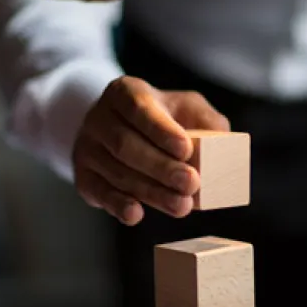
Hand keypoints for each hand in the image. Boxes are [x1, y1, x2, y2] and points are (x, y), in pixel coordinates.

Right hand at [72, 76, 230, 224]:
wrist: (119, 128)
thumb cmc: (162, 118)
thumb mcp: (186, 107)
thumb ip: (207, 121)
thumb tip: (224, 143)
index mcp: (123, 92)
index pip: (139, 109)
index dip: (161, 130)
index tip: (186, 149)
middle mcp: (98, 117)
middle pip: (126, 145)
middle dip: (161, 167)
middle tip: (191, 183)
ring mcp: (86, 147)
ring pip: (117, 172)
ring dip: (151, 192)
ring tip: (182, 205)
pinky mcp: (83, 175)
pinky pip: (99, 191)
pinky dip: (117, 204)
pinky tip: (136, 214)